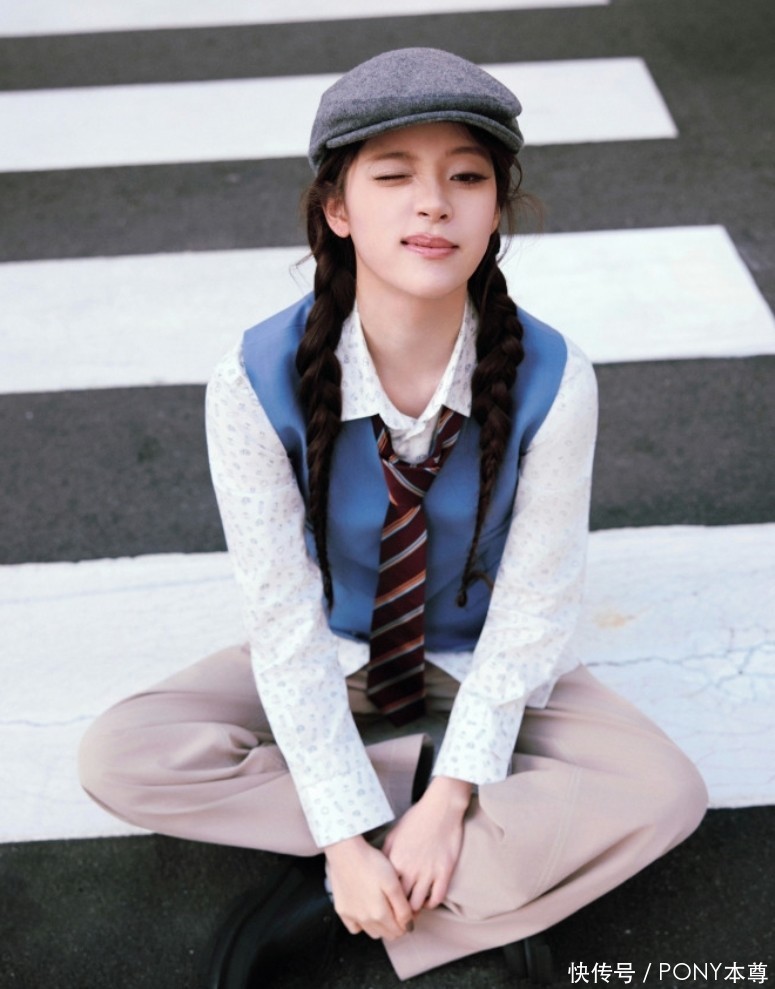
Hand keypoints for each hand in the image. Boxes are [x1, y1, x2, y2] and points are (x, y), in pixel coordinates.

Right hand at [323, 834, 413, 940]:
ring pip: (372, 932)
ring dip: (381, 926)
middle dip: (396, 926)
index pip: (399, 931)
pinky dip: (362, 924)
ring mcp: (351, 917)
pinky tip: (366, 910)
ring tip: (384, 908)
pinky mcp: (341, 910)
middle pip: (387, 934)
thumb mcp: (393, 883)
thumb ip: (402, 908)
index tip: (409, 910)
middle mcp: (365, 921)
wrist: (346, 852)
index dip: (407, 922)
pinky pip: (354, 927)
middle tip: (398, 908)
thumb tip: (409, 927)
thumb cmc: (372, 864)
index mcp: (379, 915)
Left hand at [383, 776, 471, 912]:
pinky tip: (428, 899)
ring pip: (417, 905)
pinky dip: (431, 903)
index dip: (384, 901)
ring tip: (413, 907)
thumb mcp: (394, 835)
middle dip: (398, 910)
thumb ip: (385, 855)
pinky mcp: (444, 872)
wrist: (440, 808)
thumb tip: (378, 872)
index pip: (385, 891)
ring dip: (414, 909)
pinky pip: (437, 898)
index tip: (385, 904)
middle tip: (398, 912)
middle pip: (399, 902)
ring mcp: (428, 872)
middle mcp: (409, 870)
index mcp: (394, 861)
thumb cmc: (416, 819)